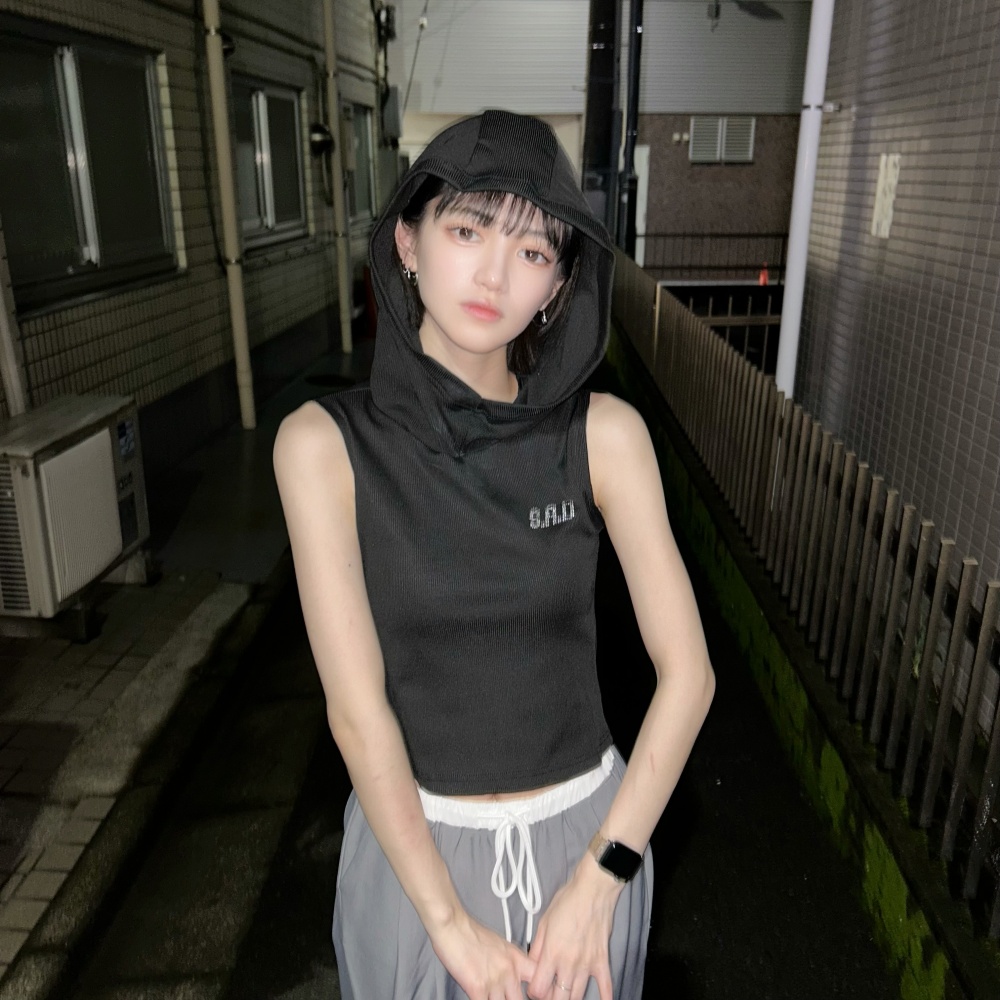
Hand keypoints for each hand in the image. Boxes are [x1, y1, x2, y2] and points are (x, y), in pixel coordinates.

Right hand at [430, 909, 536, 999]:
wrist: (453, 925)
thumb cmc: (470, 933)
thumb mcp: (499, 945)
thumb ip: (508, 962)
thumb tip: (511, 977)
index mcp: (516, 958)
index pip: (539, 978)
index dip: (539, 991)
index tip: (534, 996)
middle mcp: (509, 970)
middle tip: (504, 997)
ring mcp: (494, 980)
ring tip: (489, 997)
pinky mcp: (477, 988)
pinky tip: (478, 998)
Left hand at [526, 855, 622, 999]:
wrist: (593, 890)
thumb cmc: (568, 901)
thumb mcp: (544, 921)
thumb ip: (537, 946)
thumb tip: (531, 964)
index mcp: (552, 953)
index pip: (538, 990)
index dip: (534, 992)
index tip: (535, 988)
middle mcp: (569, 963)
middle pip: (558, 999)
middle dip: (551, 999)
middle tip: (550, 992)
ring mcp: (587, 964)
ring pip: (578, 997)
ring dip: (570, 998)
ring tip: (566, 994)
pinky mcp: (602, 961)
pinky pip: (606, 986)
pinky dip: (605, 998)